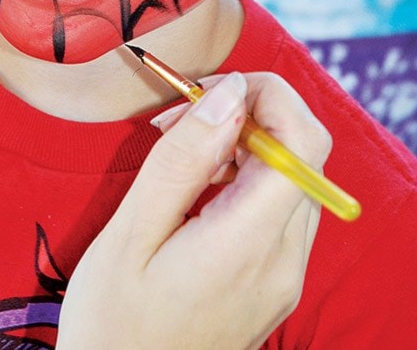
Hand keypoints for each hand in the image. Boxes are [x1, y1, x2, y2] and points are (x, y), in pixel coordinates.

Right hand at [56, 71, 331, 349]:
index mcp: (250, 244)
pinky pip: (278, 209)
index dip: (266, 95)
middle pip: (304, 153)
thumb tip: (228, 94)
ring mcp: (283, 276)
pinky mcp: (273, 284)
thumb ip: (183, 160)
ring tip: (178, 149)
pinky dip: (244, 177)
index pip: (303, 140)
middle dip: (249, 113)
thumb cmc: (111, 323)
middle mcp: (284, 260)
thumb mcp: (131, 233)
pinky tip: (194, 185)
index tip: (205, 92)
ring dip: (245, 143)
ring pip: (292, 177)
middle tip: (181, 117)